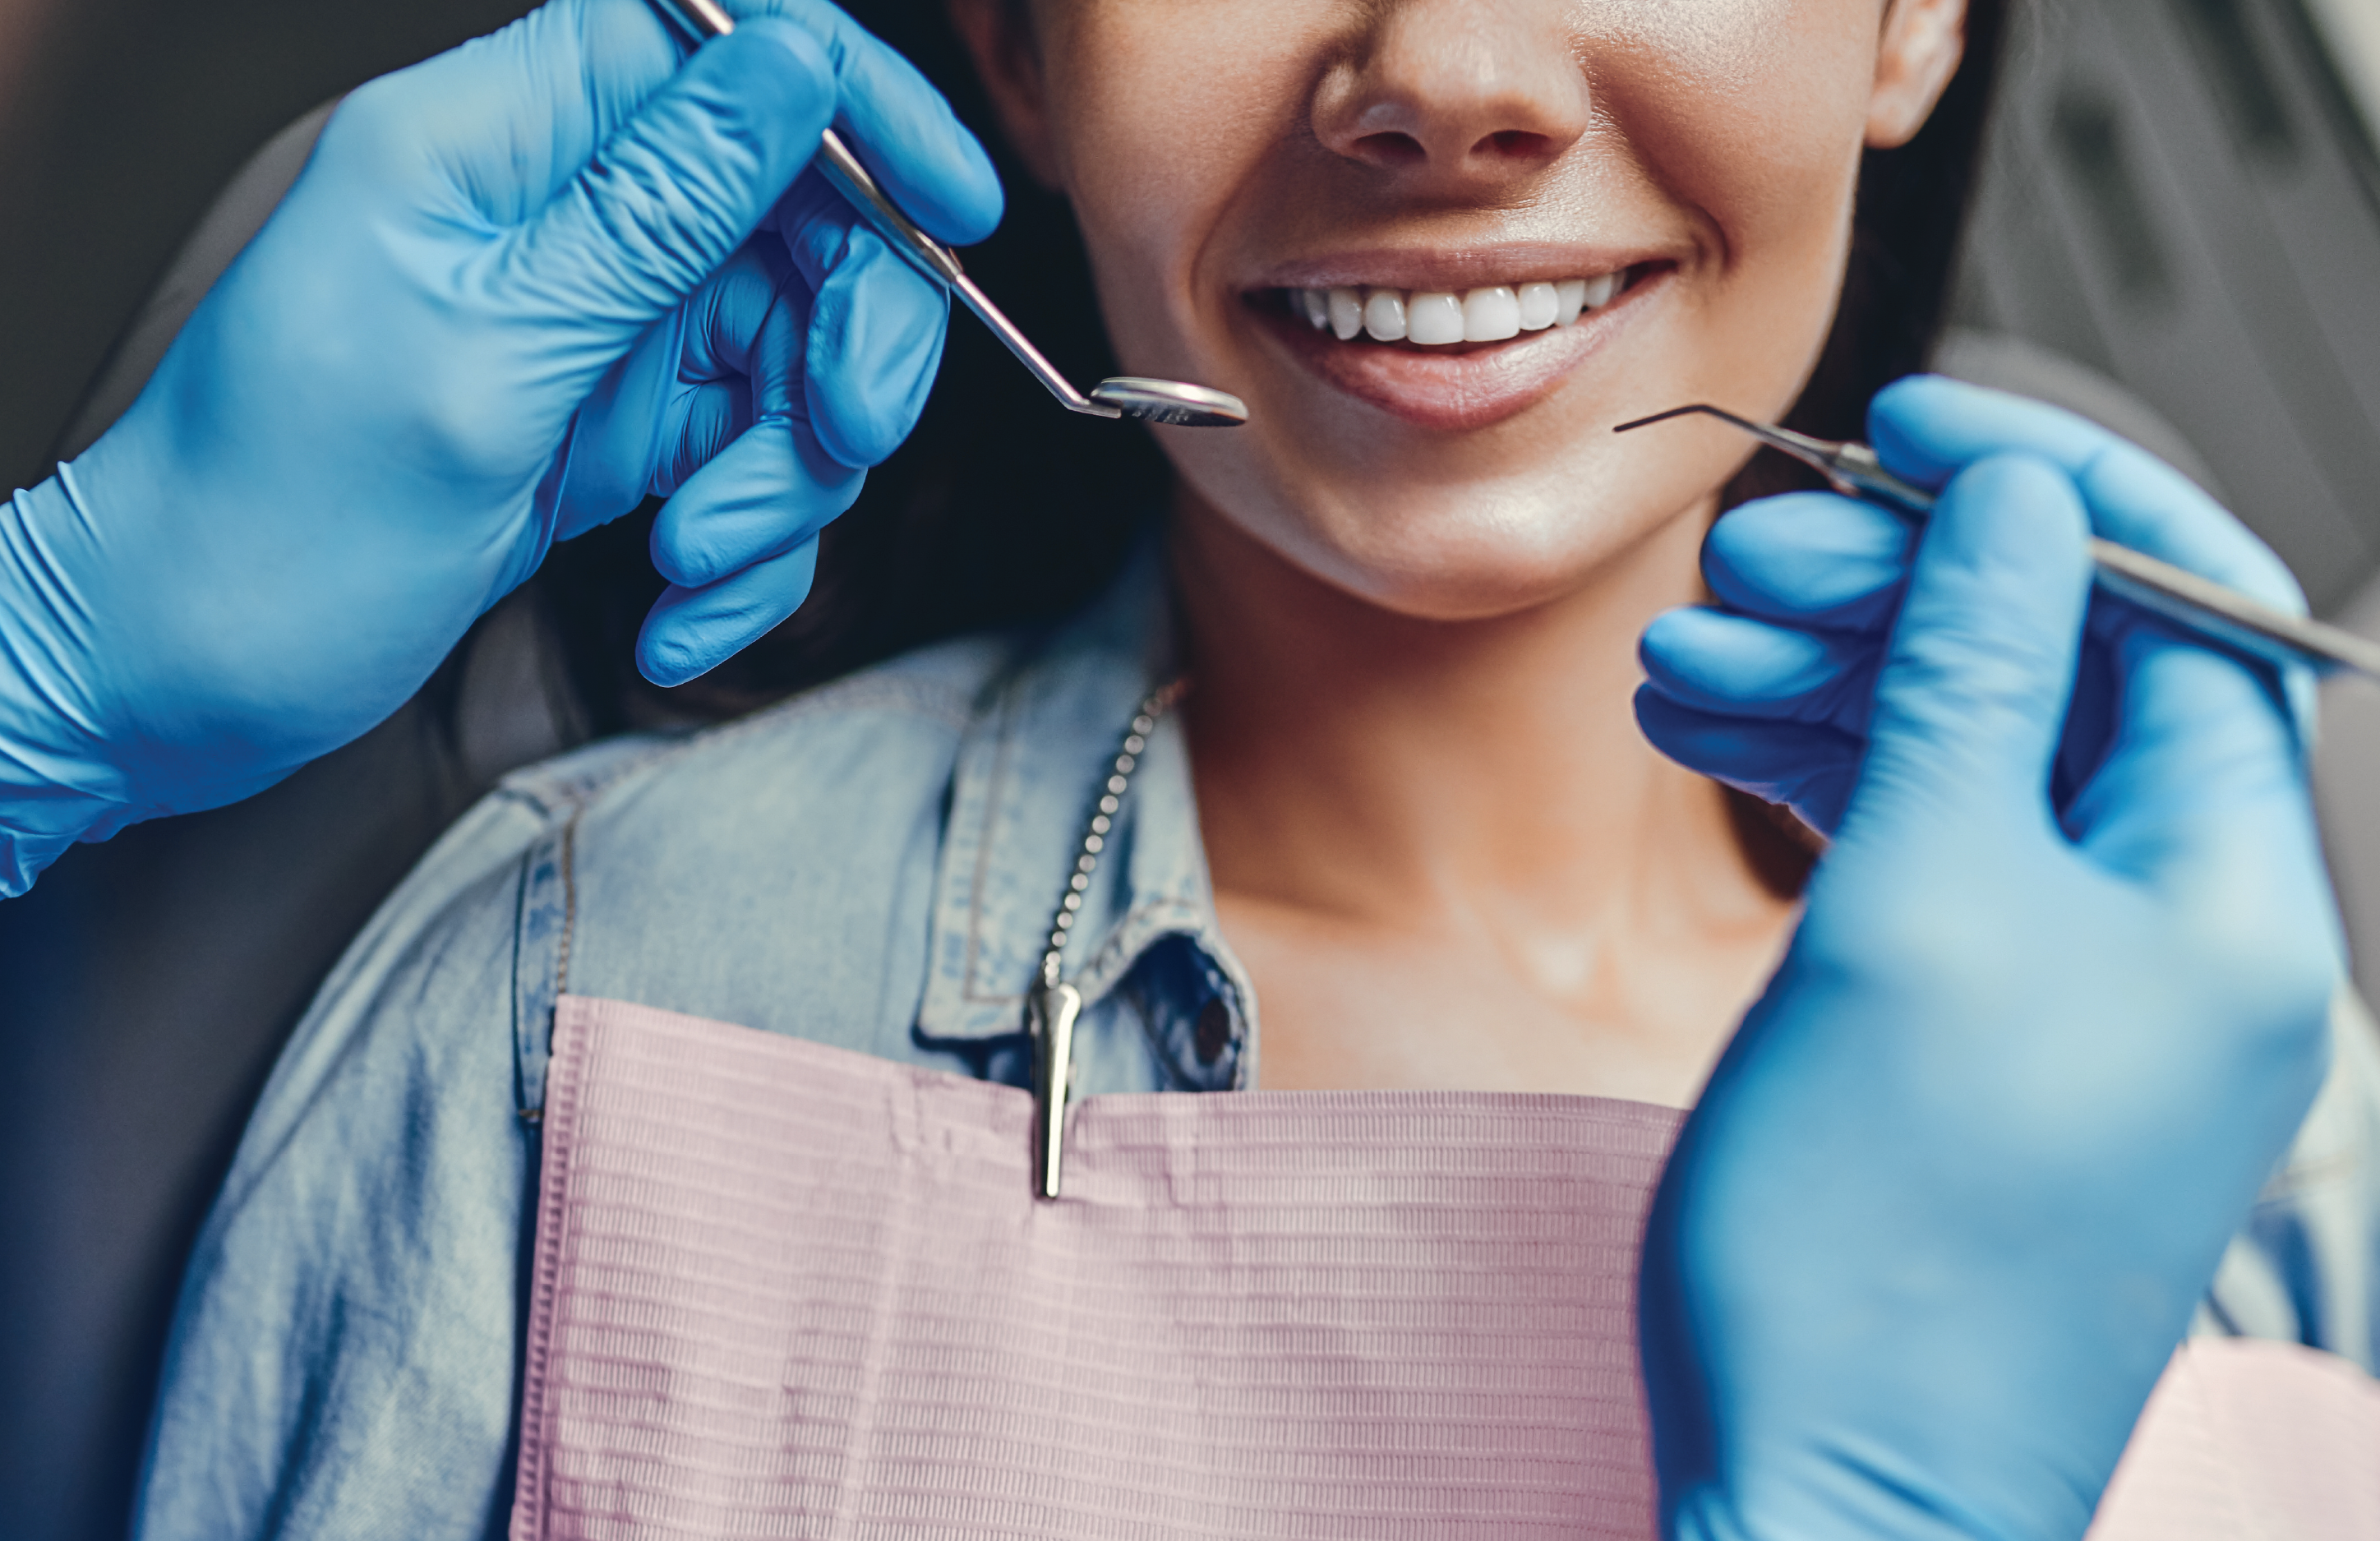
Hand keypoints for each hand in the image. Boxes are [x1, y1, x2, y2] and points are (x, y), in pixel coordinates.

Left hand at [0, 0, 998, 894]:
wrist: (186, 674)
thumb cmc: (275, 515)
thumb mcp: (485, 356)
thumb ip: (656, 208)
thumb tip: (798, 63)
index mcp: (497, 141)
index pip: (722, 44)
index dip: (857, 107)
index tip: (953, 213)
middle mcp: (562, 218)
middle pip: (798, 219)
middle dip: (847, 344)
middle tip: (838, 441)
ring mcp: (599, 327)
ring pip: (792, 363)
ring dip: (782, 484)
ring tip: (695, 563)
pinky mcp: (618, 430)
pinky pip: (749, 465)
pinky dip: (743, 555)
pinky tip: (674, 618)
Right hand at [1633, 379, 2340, 1538]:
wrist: (1826, 1494)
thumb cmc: (1878, 1253)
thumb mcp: (1918, 911)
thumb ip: (1971, 685)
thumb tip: (2018, 508)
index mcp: (2229, 898)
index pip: (2181, 613)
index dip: (2049, 493)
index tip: (1913, 427)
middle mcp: (2184, 934)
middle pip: (2060, 677)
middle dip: (1902, 595)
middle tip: (1746, 559)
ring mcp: (2084, 988)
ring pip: (1971, 759)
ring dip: (1833, 686)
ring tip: (1679, 661)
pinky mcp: (1987, 1033)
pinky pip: (1925, 854)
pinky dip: (1822, 784)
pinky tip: (1708, 743)